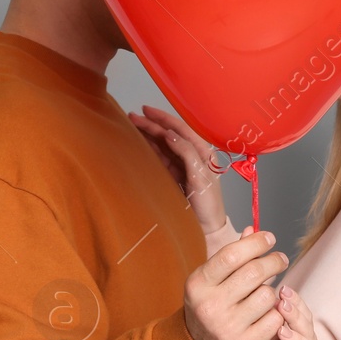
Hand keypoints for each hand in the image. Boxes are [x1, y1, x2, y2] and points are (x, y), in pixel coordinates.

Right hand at [130, 105, 227, 234]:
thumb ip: (187, 154)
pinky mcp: (173, 177)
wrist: (207, 229)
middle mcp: (192, 156)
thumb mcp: (201, 177)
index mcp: (203, 152)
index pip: (180, 130)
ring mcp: (181, 166)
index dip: (163, 119)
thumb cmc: (209, 205)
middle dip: (151, 125)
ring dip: (147, 136)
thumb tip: (170, 135)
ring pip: (162, 146)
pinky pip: (159, 159)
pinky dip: (148, 151)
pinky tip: (138, 145)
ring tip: (131, 127)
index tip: (146, 110)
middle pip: (168, 136)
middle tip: (132, 117)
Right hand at [184, 228, 288, 339]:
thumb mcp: (212, 280)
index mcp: (198, 283)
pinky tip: (268, 312)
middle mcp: (210, 305)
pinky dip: (276, 312)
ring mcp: (227, 327)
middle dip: (274, 261)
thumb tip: (252, 230)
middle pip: (254, 272)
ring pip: (268, 295)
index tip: (270, 238)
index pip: (232, 255)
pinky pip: (275, 318)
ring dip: (272, 291)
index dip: (256, 243)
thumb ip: (232, 255)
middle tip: (281, 259)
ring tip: (265, 293)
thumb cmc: (210, 306)